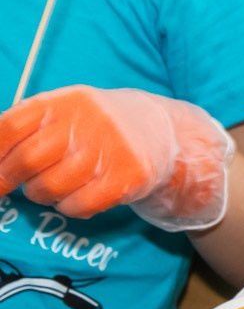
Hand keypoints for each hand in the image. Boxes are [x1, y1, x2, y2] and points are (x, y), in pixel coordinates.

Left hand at [0, 86, 235, 230]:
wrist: (162, 133)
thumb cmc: (97, 126)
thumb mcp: (65, 111)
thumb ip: (26, 126)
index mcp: (67, 101)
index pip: (10, 127)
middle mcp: (89, 122)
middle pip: (26, 161)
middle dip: (8, 180)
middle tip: (7, 187)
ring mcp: (110, 151)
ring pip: (48, 189)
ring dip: (40, 194)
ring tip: (52, 186)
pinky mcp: (127, 178)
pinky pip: (77, 206)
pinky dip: (69, 207)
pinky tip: (78, 196)